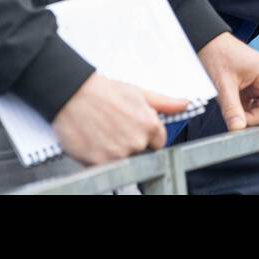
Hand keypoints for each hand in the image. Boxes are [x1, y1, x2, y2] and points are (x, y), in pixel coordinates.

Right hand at [53, 73, 187, 165]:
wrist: (72, 93)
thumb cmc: (104, 91)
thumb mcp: (139, 92)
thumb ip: (165, 103)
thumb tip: (186, 104)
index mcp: (150, 125)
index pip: (158, 143)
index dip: (146, 135)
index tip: (133, 128)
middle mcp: (137, 141)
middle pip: (140, 152)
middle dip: (129, 142)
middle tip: (114, 127)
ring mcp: (118, 154)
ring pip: (122, 160)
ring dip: (114, 151)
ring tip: (102, 132)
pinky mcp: (99, 163)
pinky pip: (104, 167)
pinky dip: (98, 158)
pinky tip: (93, 141)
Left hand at [197, 33, 258, 140]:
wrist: (206, 41)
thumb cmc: (217, 55)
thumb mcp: (224, 85)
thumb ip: (232, 109)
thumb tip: (238, 130)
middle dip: (256, 118)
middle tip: (237, 124)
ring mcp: (257, 82)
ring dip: (248, 115)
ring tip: (231, 114)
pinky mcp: (248, 86)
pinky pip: (251, 104)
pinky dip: (242, 111)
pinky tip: (232, 109)